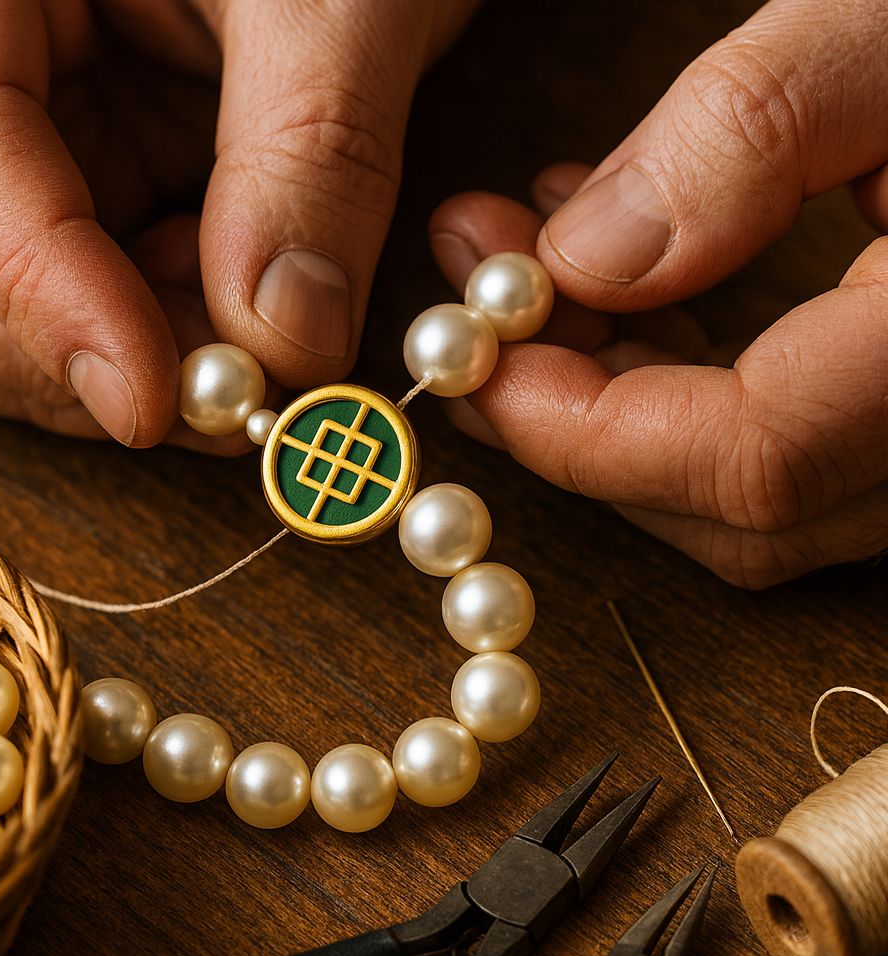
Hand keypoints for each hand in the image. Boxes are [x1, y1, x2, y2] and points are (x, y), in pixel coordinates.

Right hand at [0, 0, 474, 448]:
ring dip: (88, 374)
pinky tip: (197, 312)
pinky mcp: (37, 192)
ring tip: (227, 326)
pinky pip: (14, 321)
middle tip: (227, 385)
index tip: (148, 401)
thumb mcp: (341, 2)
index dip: (37, 292)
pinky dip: (110, 356)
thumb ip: (312, 155)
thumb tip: (287, 335)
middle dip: (70, 361)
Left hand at [430, 0, 887, 587]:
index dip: (584, 427)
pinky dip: (685, 389)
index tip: (475, 354)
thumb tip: (584, 260)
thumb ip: (749, 134)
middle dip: (577, 421)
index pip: (750, 460)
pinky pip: (794, 448)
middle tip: (484, 309)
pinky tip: (631, 286)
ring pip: (754, 494)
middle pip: (735, 509)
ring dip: (617, 404)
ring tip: (540, 276)